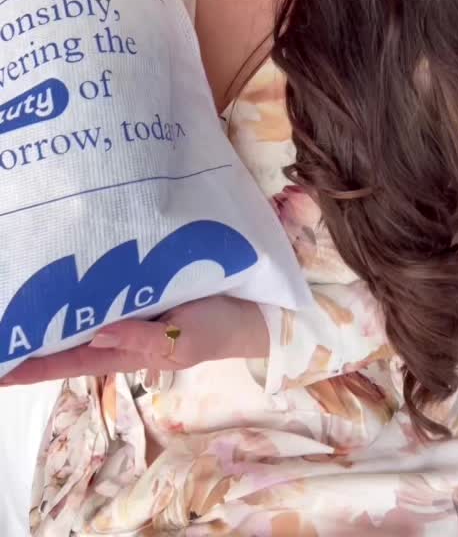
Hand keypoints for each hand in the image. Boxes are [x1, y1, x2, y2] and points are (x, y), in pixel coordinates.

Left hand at [0, 295, 268, 385]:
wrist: (249, 313)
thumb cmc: (216, 330)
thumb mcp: (182, 341)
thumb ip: (142, 338)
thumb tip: (94, 333)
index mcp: (125, 352)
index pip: (69, 361)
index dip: (33, 365)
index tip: (1, 368)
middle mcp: (119, 333)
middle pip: (67, 338)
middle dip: (33, 337)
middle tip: (6, 322)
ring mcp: (130, 311)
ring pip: (82, 312)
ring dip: (53, 310)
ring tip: (21, 300)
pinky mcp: (143, 289)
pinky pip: (106, 289)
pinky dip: (83, 285)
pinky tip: (66, 271)